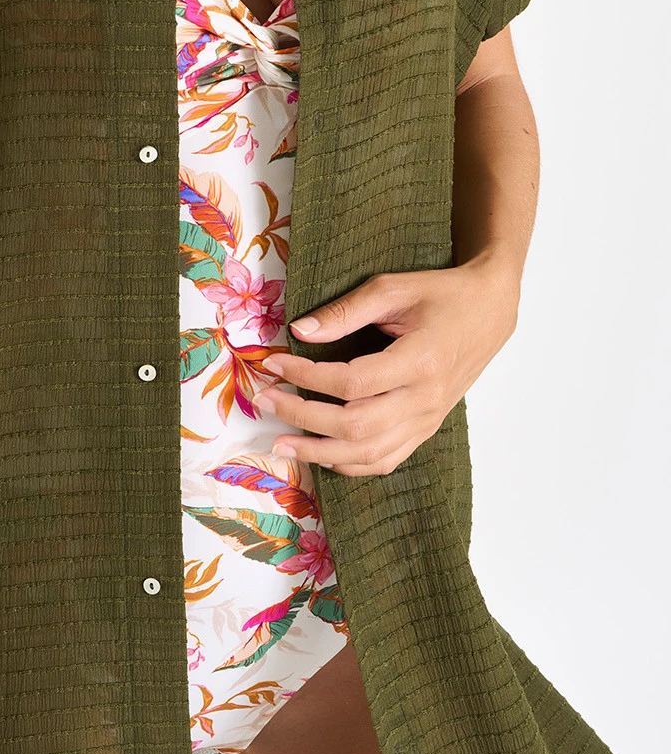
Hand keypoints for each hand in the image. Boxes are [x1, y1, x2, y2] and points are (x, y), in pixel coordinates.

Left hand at [262, 257, 520, 477]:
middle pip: (355, 425)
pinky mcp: (426, 429)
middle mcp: (425, 399)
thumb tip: (300, 330)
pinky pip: (386, 460)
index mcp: (420, 361)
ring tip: (282, 444)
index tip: (274, 363)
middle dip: (303, 416)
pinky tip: (322, 455)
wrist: (489, 312)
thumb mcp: (393, 288)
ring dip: (320, 452)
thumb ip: (346, 311)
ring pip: (369, 453)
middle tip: (265, 401)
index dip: (307, 376)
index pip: (352, 382)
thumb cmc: (441, 294)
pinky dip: (351, 464)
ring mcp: (427, 419)